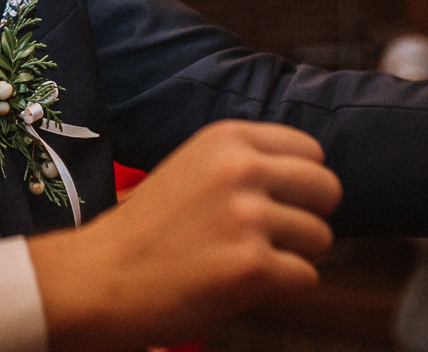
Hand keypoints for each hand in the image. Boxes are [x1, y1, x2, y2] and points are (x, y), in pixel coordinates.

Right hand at [28, 121, 342, 351]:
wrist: (100, 276)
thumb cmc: (147, 231)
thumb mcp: (193, 168)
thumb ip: (244, 164)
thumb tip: (311, 179)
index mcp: (226, 138)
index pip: (311, 150)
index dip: (301, 183)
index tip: (279, 202)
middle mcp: (240, 169)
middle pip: (328, 188)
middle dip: (309, 217)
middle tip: (272, 237)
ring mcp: (247, 217)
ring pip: (321, 238)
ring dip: (293, 256)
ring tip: (244, 259)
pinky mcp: (253, 266)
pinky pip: (306, 279)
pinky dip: (280, 289)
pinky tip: (239, 284)